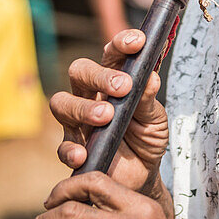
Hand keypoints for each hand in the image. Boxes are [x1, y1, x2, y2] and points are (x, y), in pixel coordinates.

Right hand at [49, 29, 168, 192]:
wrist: (143, 176)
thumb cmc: (147, 138)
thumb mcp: (156, 120)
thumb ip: (149, 101)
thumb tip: (151, 78)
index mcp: (113, 81)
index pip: (111, 55)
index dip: (121, 44)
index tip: (137, 42)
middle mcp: (91, 96)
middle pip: (79, 72)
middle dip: (99, 75)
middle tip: (122, 86)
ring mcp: (78, 123)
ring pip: (62, 103)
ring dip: (82, 107)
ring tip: (106, 116)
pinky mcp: (74, 150)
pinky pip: (63, 146)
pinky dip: (70, 149)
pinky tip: (83, 154)